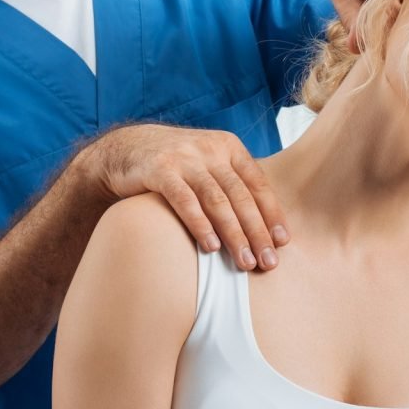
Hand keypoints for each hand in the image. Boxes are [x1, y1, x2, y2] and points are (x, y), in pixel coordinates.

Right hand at [88, 124, 286, 270]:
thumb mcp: (207, 164)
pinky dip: (200, 224)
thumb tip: (264, 226)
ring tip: (244, 262)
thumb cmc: (175, 165)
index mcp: (228, 147)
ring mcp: (184, 158)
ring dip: (233, 234)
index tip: (282, 242)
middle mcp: (209, 149)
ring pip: (217, 200)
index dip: (272, 213)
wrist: (125, 149)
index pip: (257, 183)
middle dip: (257, 232)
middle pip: (240, 195)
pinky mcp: (160, 170)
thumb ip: (232, 184)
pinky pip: (185, 201)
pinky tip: (211, 246)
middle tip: (268, 262)